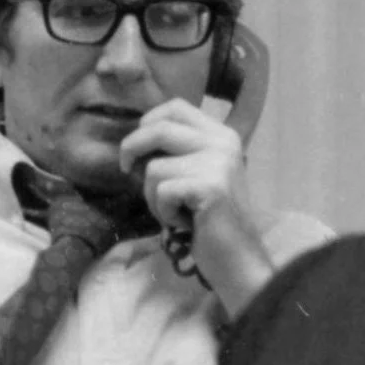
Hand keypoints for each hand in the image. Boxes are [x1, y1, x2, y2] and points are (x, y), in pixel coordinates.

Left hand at [119, 98, 272, 316]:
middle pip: (158, 129)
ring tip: (177, 213)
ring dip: (154, 197)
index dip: (148, 121)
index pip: (176, 107)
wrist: (238, 258)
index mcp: (222, 135)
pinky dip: (164, 213)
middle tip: (126, 170)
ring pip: (154, 168)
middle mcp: (223, 143)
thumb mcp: (198, 176)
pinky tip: (185, 223)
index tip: (137, 146)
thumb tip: (133, 142)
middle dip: (132, 149)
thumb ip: (178, 154)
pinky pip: (162, 191)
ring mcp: (218, 163)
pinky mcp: (210, 186)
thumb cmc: (211, 222)